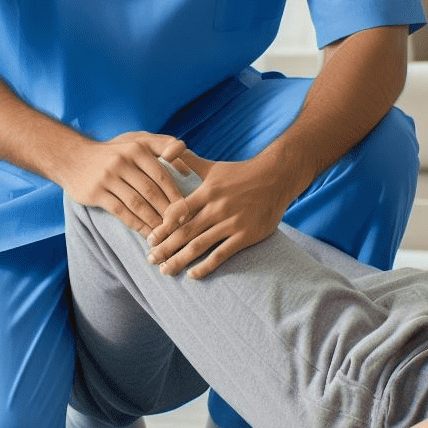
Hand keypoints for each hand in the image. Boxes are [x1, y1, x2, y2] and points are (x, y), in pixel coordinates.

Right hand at [57, 132, 189, 236]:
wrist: (72, 157)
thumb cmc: (113, 152)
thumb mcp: (136, 142)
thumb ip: (163, 147)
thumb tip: (189, 171)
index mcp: (136, 148)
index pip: (162, 175)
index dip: (176, 195)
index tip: (187, 211)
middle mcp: (122, 161)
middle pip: (151, 191)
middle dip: (167, 211)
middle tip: (179, 226)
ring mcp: (108, 177)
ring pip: (137, 204)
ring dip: (153, 221)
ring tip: (164, 233)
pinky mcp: (95, 192)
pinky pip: (121, 212)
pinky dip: (136, 224)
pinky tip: (145, 233)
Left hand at [145, 156, 295, 278]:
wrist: (276, 178)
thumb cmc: (241, 173)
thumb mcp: (213, 166)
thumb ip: (188, 161)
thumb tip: (166, 153)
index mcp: (207, 191)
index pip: (179, 211)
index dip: (163, 226)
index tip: (150, 239)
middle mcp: (217, 207)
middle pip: (185, 232)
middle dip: (166, 248)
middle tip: (150, 259)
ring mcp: (231, 222)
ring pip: (200, 245)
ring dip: (180, 260)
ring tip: (165, 270)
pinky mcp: (245, 235)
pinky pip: (222, 254)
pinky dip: (206, 266)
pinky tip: (193, 275)